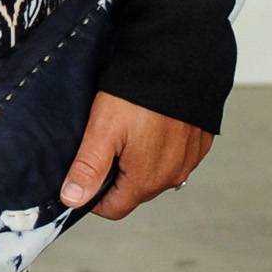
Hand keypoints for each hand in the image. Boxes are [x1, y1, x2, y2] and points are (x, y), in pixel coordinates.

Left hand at [59, 91, 211, 220]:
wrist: (181, 62)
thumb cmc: (141, 95)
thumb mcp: (103, 130)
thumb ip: (88, 169)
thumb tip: (71, 200)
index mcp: (146, 180)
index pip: (113, 209)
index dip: (93, 196)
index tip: (86, 171)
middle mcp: (172, 177)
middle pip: (134, 191)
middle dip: (117, 176)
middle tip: (106, 142)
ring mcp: (188, 161)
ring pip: (155, 173)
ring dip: (140, 160)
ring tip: (130, 129)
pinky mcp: (200, 143)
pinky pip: (175, 156)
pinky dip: (162, 147)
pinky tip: (153, 123)